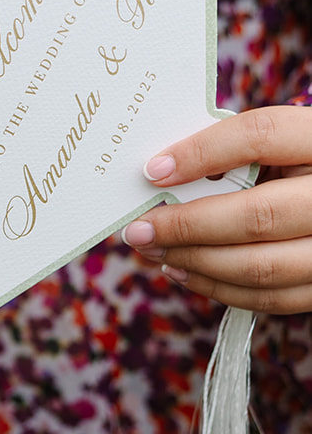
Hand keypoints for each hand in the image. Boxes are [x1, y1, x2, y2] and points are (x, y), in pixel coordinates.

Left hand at [121, 105, 311, 313]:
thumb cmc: (306, 165)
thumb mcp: (290, 144)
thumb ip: (241, 151)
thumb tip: (164, 174)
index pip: (262, 135)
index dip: (203, 151)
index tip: (153, 170)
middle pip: (256, 215)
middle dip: (185, 226)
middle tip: (138, 230)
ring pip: (261, 266)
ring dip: (196, 263)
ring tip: (155, 252)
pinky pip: (273, 298)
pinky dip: (221, 289)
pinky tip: (186, 272)